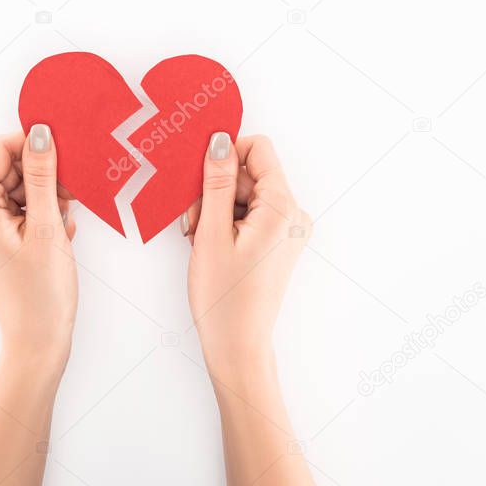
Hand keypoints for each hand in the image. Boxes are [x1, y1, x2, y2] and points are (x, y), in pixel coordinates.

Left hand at [0, 124, 77, 368]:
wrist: (39, 344)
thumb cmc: (41, 294)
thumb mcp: (47, 228)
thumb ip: (42, 176)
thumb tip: (40, 133)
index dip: (31, 143)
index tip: (65, 146)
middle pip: (10, 168)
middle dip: (44, 173)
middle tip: (73, 190)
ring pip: (21, 189)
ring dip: (49, 195)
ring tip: (68, 218)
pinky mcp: (1, 240)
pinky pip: (24, 210)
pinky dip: (46, 214)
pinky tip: (63, 233)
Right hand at [182, 133, 310, 371]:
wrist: (237, 345)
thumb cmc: (224, 297)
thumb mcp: (212, 232)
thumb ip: (215, 182)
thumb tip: (219, 141)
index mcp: (283, 208)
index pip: (259, 149)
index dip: (225, 155)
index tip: (199, 177)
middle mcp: (292, 215)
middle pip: (249, 173)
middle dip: (215, 189)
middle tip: (193, 221)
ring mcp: (286, 230)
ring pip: (245, 195)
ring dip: (216, 208)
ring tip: (199, 237)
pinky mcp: (276, 242)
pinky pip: (249, 214)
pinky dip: (225, 222)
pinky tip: (209, 243)